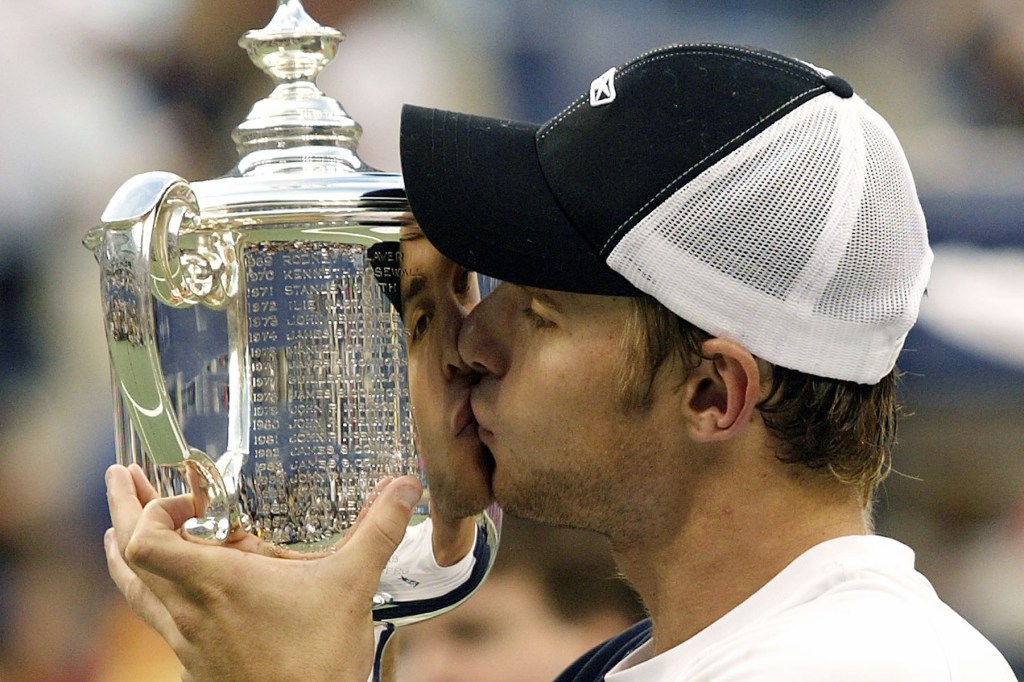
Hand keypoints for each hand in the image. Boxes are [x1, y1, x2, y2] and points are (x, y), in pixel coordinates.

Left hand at [104, 463, 421, 681]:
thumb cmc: (322, 659)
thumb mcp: (354, 584)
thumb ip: (378, 530)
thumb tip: (405, 487)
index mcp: (219, 583)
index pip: (146, 542)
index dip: (150, 509)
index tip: (185, 493)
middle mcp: (191, 610)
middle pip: (128, 557)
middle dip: (122, 510)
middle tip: (121, 477)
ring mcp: (188, 640)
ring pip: (136, 592)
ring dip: (123, 552)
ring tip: (117, 527)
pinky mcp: (196, 662)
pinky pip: (158, 620)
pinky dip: (149, 592)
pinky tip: (168, 590)